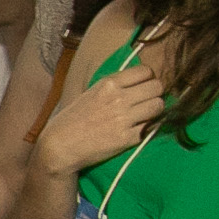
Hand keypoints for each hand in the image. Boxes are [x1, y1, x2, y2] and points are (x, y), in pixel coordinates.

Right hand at [38, 59, 164, 173]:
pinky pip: (151, 128)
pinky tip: (136, 131)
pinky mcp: (127, 138)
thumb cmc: (73, 119)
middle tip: (147, 102)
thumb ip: (114, 86)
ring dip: (155, 111)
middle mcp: (119, 98)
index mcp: (109, 83)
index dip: (148, 79)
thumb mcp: (91, 92)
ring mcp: (124, 118)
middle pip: (157, 87)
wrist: (60, 146)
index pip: (146, 71)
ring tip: (145, 116)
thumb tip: (138, 82)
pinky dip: (147, 129)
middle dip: (155, 94)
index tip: (144, 87)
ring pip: (158, 106)